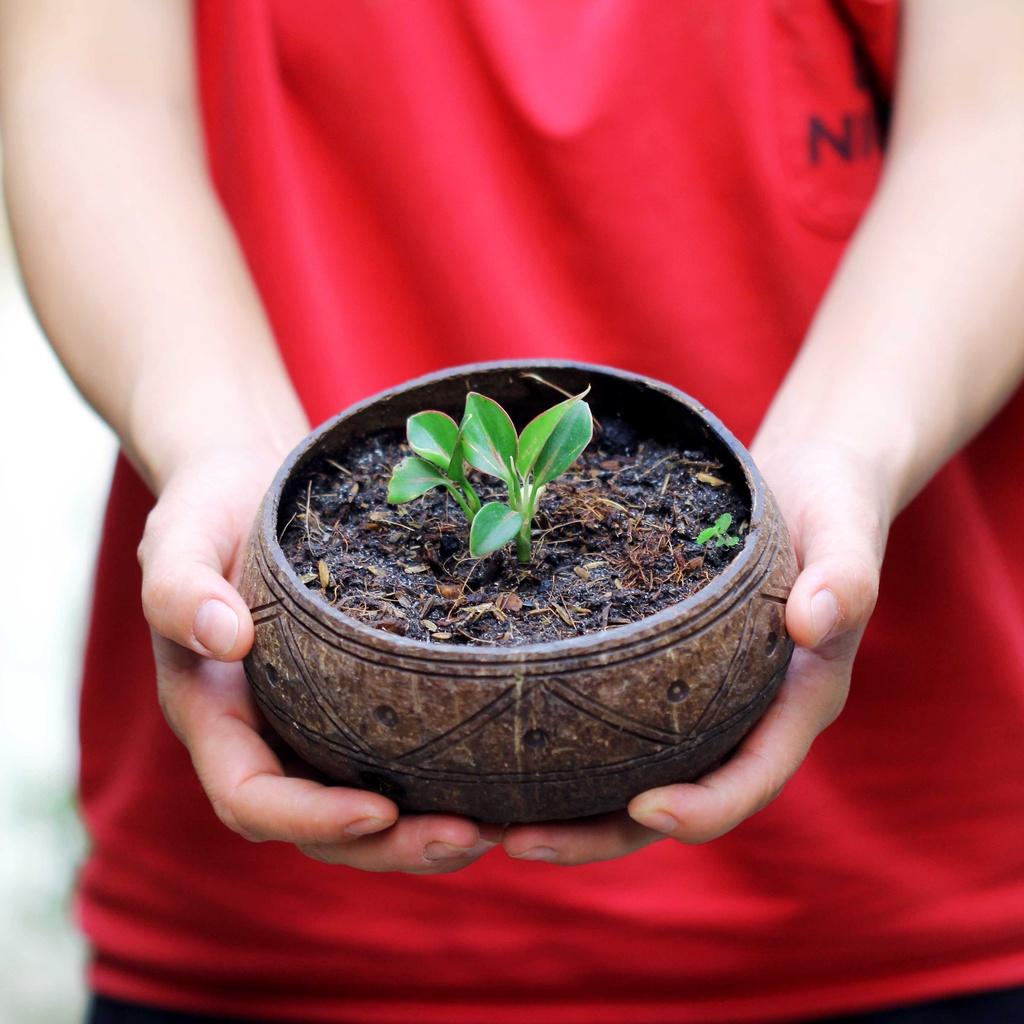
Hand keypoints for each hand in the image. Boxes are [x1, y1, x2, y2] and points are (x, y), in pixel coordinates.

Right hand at [138, 444, 496, 872]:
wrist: (250, 486)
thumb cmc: (208, 508)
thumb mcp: (181, 535)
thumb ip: (181, 588)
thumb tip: (225, 640)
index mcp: (214, 715)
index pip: (252, 798)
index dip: (311, 819)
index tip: (380, 810)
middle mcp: (266, 734)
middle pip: (320, 826)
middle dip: (390, 846)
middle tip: (470, 835)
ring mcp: (314, 722)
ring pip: (365, 808)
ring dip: (425, 831)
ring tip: (499, 825)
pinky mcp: (358, 698)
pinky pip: (396, 757)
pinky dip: (442, 780)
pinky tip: (502, 773)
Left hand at [501, 439, 887, 864]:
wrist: (808, 486)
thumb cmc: (832, 509)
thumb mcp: (845, 533)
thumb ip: (844, 577)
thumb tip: (814, 621)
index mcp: (794, 704)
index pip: (750, 777)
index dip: (704, 807)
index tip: (646, 807)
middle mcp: (742, 718)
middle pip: (673, 802)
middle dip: (600, 835)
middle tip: (519, 842)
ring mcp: (699, 701)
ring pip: (631, 775)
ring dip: (566, 809)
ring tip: (487, 821)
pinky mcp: (662, 674)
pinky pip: (613, 723)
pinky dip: (564, 748)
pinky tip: (498, 745)